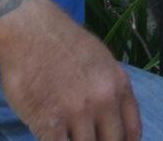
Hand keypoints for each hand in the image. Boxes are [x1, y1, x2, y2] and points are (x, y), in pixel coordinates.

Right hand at [0, 0, 142, 140]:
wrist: (30, 32)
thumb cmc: (64, 45)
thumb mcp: (103, 62)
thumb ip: (111, 89)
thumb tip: (115, 116)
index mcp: (118, 86)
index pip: (132, 131)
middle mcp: (103, 100)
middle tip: (87, 138)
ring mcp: (77, 112)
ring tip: (69, 135)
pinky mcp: (48, 121)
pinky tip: (52, 137)